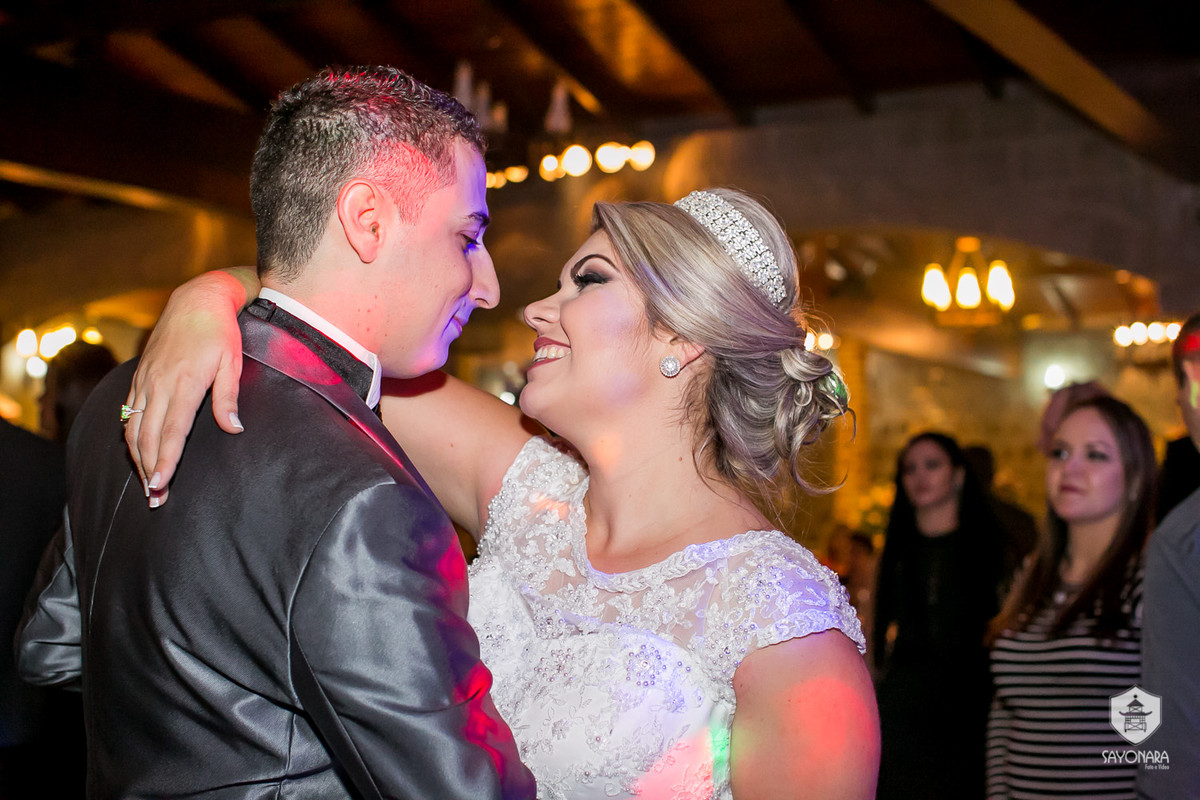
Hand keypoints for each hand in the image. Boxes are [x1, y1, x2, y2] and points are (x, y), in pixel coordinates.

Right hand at [125, 269, 255, 505]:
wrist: (196, 300)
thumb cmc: (220, 333)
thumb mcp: (232, 362)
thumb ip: (228, 397)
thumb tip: (233, 428)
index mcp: (184, 384)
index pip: (172, 432)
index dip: (165, 462)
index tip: (162, 485)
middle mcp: (159, 385)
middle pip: (149, 437)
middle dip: (150, 470)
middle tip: (155, 498)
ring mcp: (146, 381)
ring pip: (134, 427)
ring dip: (138, 458)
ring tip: (146, 484)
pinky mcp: (140, 376)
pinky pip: (128, 412)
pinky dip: (130, 437)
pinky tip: (136, 453)